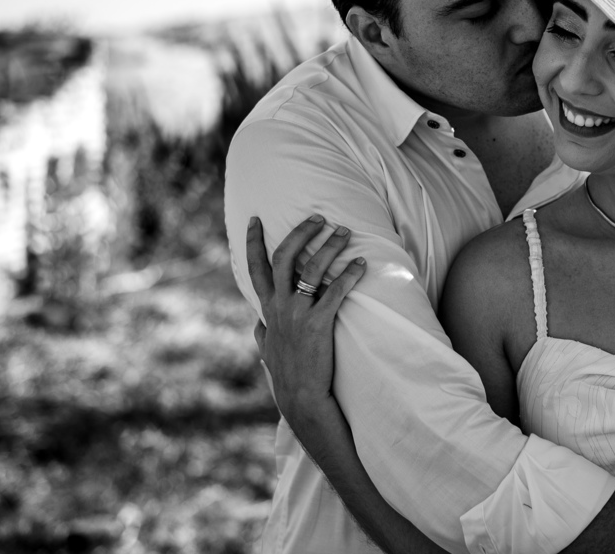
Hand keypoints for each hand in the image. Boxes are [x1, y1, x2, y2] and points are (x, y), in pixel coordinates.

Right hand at [247, 215, 365, 422]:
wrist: (301, 397)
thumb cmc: (287, 374)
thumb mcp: (266, 351)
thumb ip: (261, 334)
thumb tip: (256, 324)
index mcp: (267, 310)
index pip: (255, 269)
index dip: (252, 242)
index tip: (255, 219)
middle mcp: (279, 307)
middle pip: (284, 257)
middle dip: (301, 233)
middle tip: (319, 217)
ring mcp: (297, 314)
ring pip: (311, 268)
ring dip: (329, 246)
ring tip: (345, 232)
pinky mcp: (319, 323)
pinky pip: (336, 291)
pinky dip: (350, 274)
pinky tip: (361, 263)